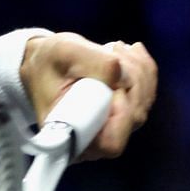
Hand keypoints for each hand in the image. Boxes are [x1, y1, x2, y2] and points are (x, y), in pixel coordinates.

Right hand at [20, 33, 157, 159]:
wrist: (43, 64)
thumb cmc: (48, 62)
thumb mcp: (65, 53)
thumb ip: (96, 63)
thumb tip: (125, 75)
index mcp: (71, 137)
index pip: (111, 141)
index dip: (121, 111)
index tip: (111, 81)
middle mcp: (94, 142)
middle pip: (133, 117)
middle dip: (133, 78)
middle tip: (114, 50)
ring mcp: (110, 129)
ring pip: (143, 103)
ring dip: (138, 69)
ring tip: (116, 48)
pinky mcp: (121, 115)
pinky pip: (146, 94)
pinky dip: (144, 69)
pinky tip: (131, 52)